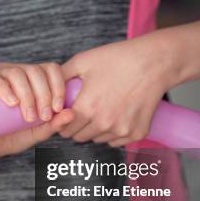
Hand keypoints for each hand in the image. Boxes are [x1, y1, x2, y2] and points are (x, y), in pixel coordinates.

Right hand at [0, 62, 73, 161]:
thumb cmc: (8, 137)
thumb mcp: (34, 133)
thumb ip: (53, 125)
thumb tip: (71, 114)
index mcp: (32, 81)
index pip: (51, 69)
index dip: (58, 86)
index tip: (56, 109)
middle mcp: (16, 73)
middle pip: (36, 70)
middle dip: (44, 94)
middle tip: (42, 116)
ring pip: (17, 72)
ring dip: (27, 95)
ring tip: (27, 116)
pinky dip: (5, 89)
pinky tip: (11, 103)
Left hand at [59, 34, 174, 146]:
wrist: (155, 62)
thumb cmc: (118, 59)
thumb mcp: (83, 61)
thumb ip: (60, 77)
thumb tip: (44, 88)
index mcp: (87, 108)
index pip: (63, 128)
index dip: (62, 121)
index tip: (65, 113)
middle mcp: (103, 123)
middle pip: (78, 137)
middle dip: (77, 126)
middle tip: (83, 110)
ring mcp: (121, 130)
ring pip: (97, 139)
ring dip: (95, 130)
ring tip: (102, 109)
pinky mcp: (136, 133)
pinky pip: (116, 141)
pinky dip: (113, 133)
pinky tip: (117, 114)